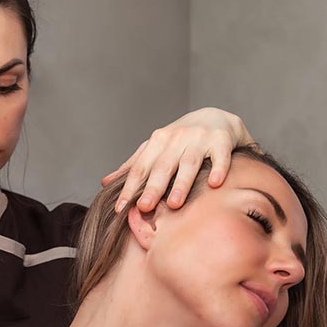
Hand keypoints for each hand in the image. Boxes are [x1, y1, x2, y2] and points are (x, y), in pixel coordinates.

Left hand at [102, 107, 255, 212]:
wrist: (216, 117)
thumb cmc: (180, 140)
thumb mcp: (155, 149)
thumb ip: (133, 166)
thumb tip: (105, 183)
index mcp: (157, 141)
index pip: (140, 168)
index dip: (129, 188)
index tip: (120, 209)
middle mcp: (177, 138)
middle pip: (162, 166)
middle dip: (152, 188)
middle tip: (144, 207)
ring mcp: (199, 138)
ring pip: (189, 163)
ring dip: (181, 183)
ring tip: (174, 204)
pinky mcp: (221, 141)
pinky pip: (220, 157)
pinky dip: (218, 169)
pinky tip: (214, 184)